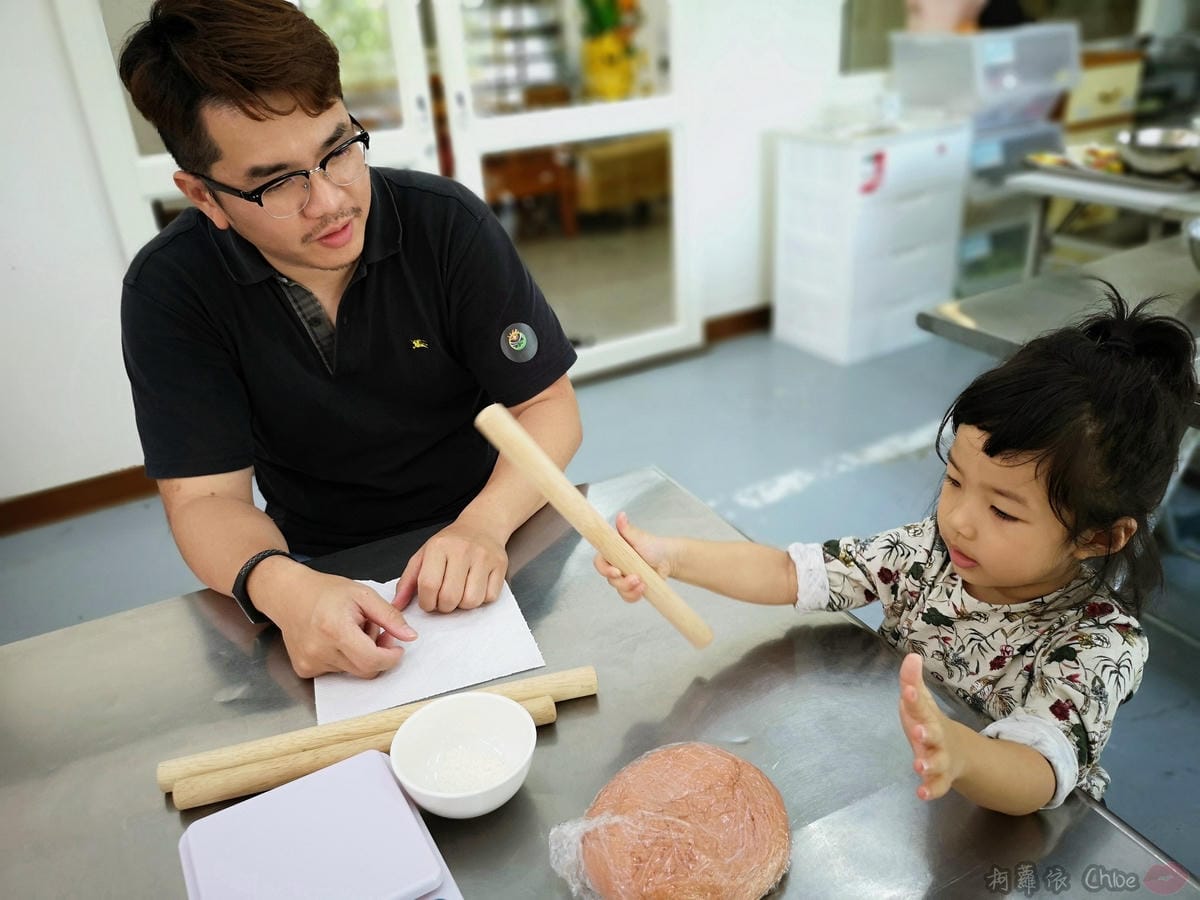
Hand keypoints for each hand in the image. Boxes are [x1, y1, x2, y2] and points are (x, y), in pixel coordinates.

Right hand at [265, 569, 417, 678]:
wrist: (289, 595)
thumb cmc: (326, 592)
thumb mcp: (363, 595)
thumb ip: (389, 617)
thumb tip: (409, 636)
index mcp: (335, 629)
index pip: (372, 660)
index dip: (391, 657)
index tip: (397, 647)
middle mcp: (320, 650)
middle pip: (365, 669)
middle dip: (377, 654)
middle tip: (374, 631)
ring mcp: (309, 663)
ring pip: (352, 671)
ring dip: (359, 654)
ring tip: (350, 630)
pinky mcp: (304, 669)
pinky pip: (336, 672)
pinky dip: (343, 658)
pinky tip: (335, 639)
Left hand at [393, 517, 507, 612]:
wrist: (482, 525)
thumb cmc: (450, 544)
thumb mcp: (423, 555)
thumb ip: (408, 582)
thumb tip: (396, 605)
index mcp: (439, 547)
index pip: (429, 585)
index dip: (426, 602)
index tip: (428, 602)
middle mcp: (462, 550)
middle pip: (450, 597)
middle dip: (444, 606)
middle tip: (444, 599)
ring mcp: (483, 558)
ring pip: (471, 601)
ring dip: (463, 604)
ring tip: (460, 592)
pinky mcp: (500, 565)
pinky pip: (489, 597)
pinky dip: (481, 599)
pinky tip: (475, 587)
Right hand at [592, 512, 673, 602]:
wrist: (667, 558)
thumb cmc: (652, 545)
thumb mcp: (639, 537)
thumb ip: (626, 528)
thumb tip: (621, 515)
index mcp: (612, 553)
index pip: (599, 563)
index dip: (605, 569)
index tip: (617, 571)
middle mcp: (615, 566)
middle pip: (610, 579)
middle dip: (623, 582)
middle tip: (637, 578)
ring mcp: (623, 578)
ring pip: (619, 589)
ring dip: (630, 590)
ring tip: (643, 584)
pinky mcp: (631, 588)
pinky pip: (627, 596)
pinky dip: (634, 596)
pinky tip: (643, 589)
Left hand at [898, 653, 963, 800]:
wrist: (959, 752)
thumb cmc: (930, 723)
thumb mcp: (920, 702)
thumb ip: (912, 680)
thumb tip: (911, 655)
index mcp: (928, 717)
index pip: (920, 705)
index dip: (913, 698)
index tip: (907, 690)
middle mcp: (936, 738)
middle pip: (933, 735)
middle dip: (926, 733)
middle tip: (918, 732)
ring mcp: (940, 758)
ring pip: (937, 763)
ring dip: (928, 764)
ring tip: (919, 766)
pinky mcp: (940, 778)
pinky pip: (937, 787)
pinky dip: (930, 790)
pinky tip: (921, 794)